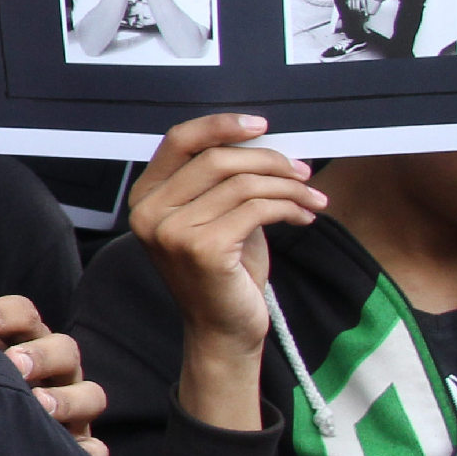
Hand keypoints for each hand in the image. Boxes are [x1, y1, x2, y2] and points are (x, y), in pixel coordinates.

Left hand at [0, 295, 108, 455]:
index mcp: (26, 342)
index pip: (23, 315)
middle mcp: (56, 371)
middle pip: (64, 349)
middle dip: (39, 354)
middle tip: (14, 364)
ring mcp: (73, 409)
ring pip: (91, 395)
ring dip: (66, 399)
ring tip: (39, 405)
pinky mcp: (78, 446)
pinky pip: (95, 449)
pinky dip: (90, 451)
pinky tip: (76, 454)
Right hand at [128, 114, 324, 420]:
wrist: (223, 330)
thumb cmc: (224, 272)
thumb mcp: (217, 216)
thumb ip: (224, 180)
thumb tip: (263, 141)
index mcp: (146, 197)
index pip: (179, 140)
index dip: (221, 125)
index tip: (262, 125)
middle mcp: (150, 212)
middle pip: (217, 158)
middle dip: (270, 161)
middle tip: (303, 174)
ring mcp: (172, 231)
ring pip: (243, 183)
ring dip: (288, 188)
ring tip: (310, 200)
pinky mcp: (202, 249)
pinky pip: (257, 208)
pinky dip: (289, 208)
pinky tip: (303, 217)